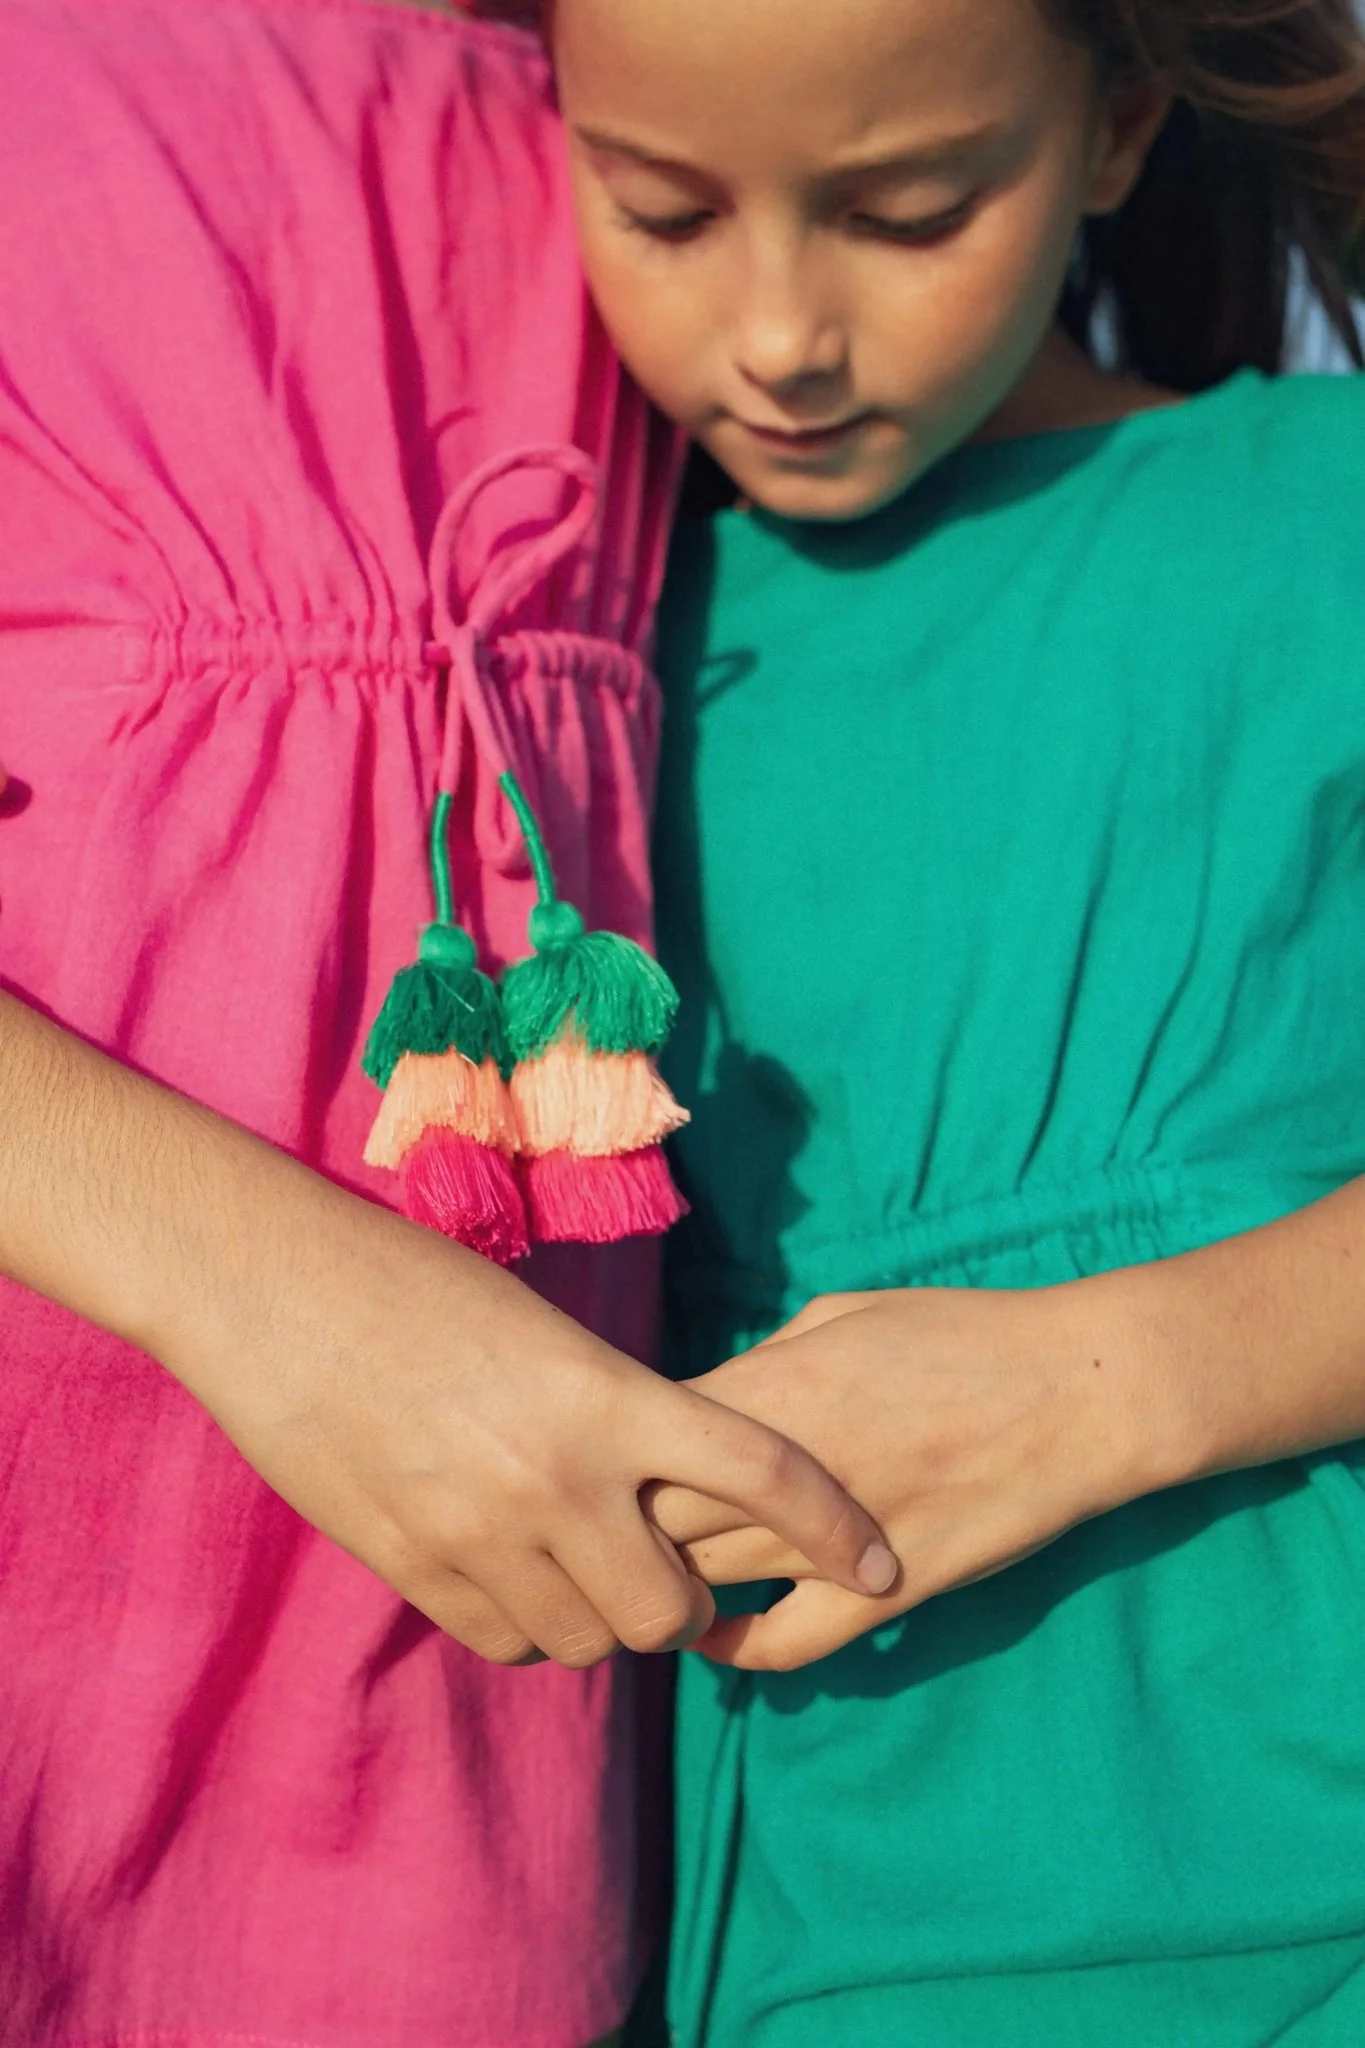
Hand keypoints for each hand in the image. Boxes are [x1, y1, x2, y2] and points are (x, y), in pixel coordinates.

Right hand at [171, 1185, 898, 1669]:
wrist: (280, 1292)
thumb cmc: (421, 1286)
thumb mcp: (546, 1333)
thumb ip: (612, 1414)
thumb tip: (665, 1485)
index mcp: (608, 1395)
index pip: (764, 1473)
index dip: (838, 1529)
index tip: (885, 1566)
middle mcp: (558, 1478)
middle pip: (675, 1610)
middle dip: (687, 1603)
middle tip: (669, 1568)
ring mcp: (482, 1534)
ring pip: (592, 1641)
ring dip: (601, 1617)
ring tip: (577, 1562)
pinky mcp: (415, 1569)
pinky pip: (510, 1643)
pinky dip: (529, 1625)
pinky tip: (511, 1573)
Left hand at [649, 1278, 1171, 1669]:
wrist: (1076, 1392)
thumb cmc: (960, 1335)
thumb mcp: (842, 1312)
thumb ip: (764, 1358)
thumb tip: (706, 1400)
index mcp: (772, 1385)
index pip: (644, 1432)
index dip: (613, 1445)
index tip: (608, 1450)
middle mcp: (785, 1468)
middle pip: (652, 1513)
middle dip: (617, 1517)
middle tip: (606, 1521)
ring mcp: (832, 1540)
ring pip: (701, 1579)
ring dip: (661, 1579)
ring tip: (639, 1574)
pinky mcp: (884, 1595)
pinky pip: (782, 1644)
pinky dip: (730, 1648)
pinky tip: (707, 1637)